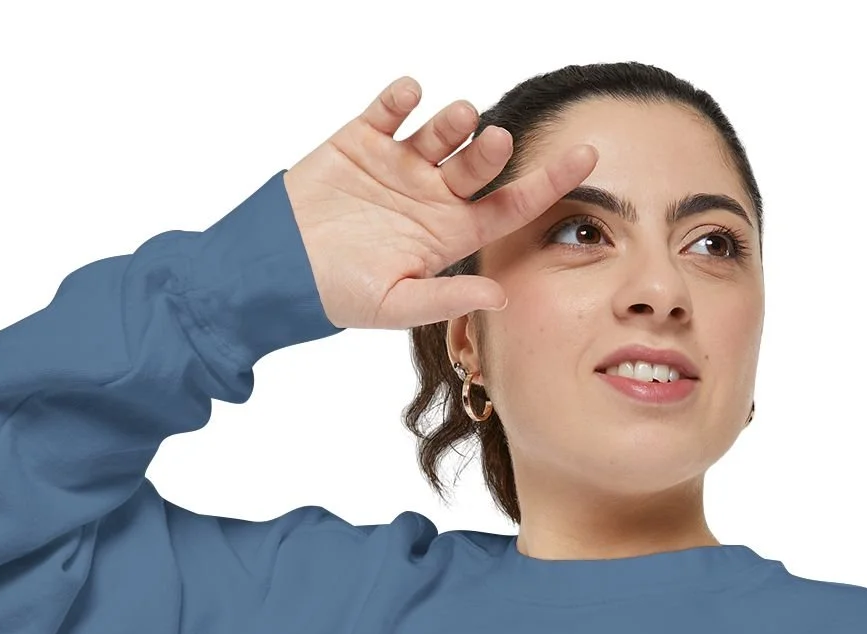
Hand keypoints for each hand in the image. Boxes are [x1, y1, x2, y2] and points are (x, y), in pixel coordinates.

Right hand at [281, 75, 597, 331]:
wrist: (277, 267)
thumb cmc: (338, 293)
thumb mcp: (396, 305)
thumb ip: (447, 297)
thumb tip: (503, 294)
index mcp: (449, 234)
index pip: (511, 205)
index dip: (549, 183)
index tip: (589, 159)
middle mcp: (432, 195)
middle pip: (478, 165)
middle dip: (490, 151)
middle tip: (494, 141)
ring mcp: (399, 163)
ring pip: (440, 131)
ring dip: (453, 121)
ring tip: (457, 118)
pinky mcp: (362, 139)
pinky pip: (389, 108)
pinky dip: (401, 96)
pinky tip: (408, 95)